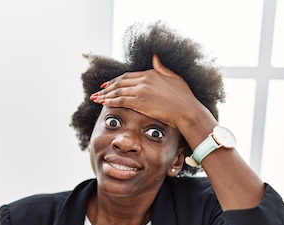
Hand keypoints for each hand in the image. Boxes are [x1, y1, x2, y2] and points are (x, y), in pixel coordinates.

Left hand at [90, 54, 214, 134]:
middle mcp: (144, 80)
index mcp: (151, 73)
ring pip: (118, 91)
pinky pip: (121, 100)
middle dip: (107, 88)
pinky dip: (110, 101)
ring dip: (105, 95)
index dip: (115, 81)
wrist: (187, 110)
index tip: (107, 85)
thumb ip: (161, 67)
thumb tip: (154, 56)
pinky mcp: (140, 102)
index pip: (127, 76)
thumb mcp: (174, 76)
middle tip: (97, 92)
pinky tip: (103, 103)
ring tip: (96, 98)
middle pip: (120, 82)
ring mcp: (141, 90)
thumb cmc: (184, 96)